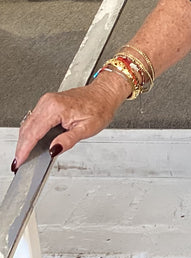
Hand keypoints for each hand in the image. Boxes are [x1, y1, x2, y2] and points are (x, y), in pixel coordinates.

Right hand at [12, 73, 128, 170]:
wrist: (104, 94)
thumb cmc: (100, 108)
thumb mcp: (87, 128)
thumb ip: (68, 140)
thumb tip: (53, 150)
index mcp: (56, 108)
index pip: (33, 132)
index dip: (24, 149)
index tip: (20, 162)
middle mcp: (48, 102)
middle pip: (27, 129)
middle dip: (22, 147)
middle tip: (20, 163)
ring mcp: (47, 101)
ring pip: (28, 124)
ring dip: (24, 140)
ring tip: (24, 156)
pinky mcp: (48, 103)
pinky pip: (33, 120)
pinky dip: (30, 132)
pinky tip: (31, 143)